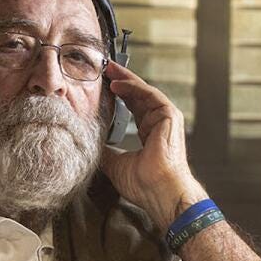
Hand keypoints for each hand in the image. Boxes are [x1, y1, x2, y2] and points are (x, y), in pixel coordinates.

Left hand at [99, 61, 206, 225]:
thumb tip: (91, 146)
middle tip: (105, 70)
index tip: (105, 87)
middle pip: (138, 97)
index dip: (120, 97)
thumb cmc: (145, 184)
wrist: (160, 191)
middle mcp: (159, 124)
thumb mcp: (117, 165)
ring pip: (143, 92)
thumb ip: (107, 153)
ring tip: (108, 70)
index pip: (134, 109)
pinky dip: (133, 87)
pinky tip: (117, 83)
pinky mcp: (169, 116)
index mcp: (150, 135)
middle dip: (122, 82)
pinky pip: (149, 95)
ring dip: (125, 80)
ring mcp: (166, 119)